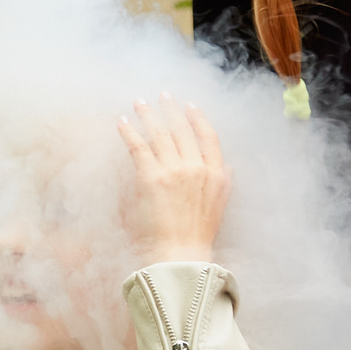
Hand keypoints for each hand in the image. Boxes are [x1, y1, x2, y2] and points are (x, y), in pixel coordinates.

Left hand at [119, 96, 228, 264]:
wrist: (179, 254)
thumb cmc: (196, 236)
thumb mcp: (219, 207)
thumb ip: (224, 184)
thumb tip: (228, 168)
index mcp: (215, 174)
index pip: (209, 137)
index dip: (198, 119)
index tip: (190, 105)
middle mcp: (196, 168)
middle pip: (182, 130)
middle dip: (170, 110)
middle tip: (162, 95)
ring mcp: (173, 171)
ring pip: (160, 134)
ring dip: (148, 115)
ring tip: (139, 103)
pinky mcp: (150, 177)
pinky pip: (138, 146)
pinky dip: (129, 132)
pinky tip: (122, 122)